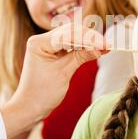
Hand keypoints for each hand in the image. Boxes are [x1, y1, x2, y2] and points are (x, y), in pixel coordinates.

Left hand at [0, 23, 107, 137]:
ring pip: (72, 35)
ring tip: (105, 47)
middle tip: (107, 45)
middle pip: (71, 31)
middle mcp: (41, 39)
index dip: (88, 39)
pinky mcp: (53, 50)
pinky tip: (96, 49)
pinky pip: (70, 44)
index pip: (68, 35)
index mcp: (39, 43)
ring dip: (88, 41)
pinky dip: (83, 46)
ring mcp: (47, 44)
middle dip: (90, 37)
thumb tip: (102, 47)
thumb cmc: (42, 93)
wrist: (30, 107)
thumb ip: (82, 57)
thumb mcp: (64, 73)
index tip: (105, 44)